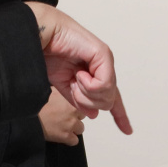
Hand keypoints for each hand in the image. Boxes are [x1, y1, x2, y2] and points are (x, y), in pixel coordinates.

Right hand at [25, 2, 132, 134]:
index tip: (127, 130)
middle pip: (107, 102)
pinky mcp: (103, 55)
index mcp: (94, 74)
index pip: (111, 98)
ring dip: (85, 93)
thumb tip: (94, 114)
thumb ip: (79, 99)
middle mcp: (102, 67)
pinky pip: (104, 85)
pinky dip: (88, 85)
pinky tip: (78, 74)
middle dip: (87, 101)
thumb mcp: (63, 84)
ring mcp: (104, 60)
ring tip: (74, 77)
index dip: (120, 115)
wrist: (40, 36)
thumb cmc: (48, 53)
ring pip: (106, 96)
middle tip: (73, 87)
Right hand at [38, 94, 84, 145]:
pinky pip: (74, 141)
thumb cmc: (36, 103)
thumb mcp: (50, 91)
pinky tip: (61, 136)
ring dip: (73, 129)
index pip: (81, 105)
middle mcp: (73, 112)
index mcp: (70, 100)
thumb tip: (63, 94)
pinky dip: (69, 140)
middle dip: (74, 118)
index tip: (67, 110)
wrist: (28, 115)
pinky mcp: (65, 136)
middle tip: (63, 118)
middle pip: (81, 117)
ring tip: (62, 127)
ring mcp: (70, 124)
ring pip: (80, 129)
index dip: (74, 109)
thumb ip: (61, 93)